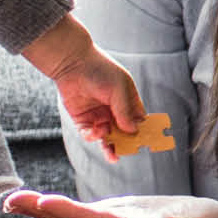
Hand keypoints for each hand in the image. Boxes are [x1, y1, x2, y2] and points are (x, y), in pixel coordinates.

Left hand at [20, 16, 146, 160]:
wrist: (72, 64)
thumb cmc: (100, 70)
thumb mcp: (119, 88)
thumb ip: (125, 110)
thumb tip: (132, 131)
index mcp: (127, 101)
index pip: (138, 121)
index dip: (143, 131)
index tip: (146, 142)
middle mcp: (114, 111)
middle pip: (123, 133)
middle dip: (126, 144)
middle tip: (127, 152)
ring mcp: (98, 116)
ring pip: (107, 137)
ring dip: (109, 145)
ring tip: (112, 153)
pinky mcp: (83, 120)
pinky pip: (90, 134)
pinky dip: (92, 136)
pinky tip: (94, 133)